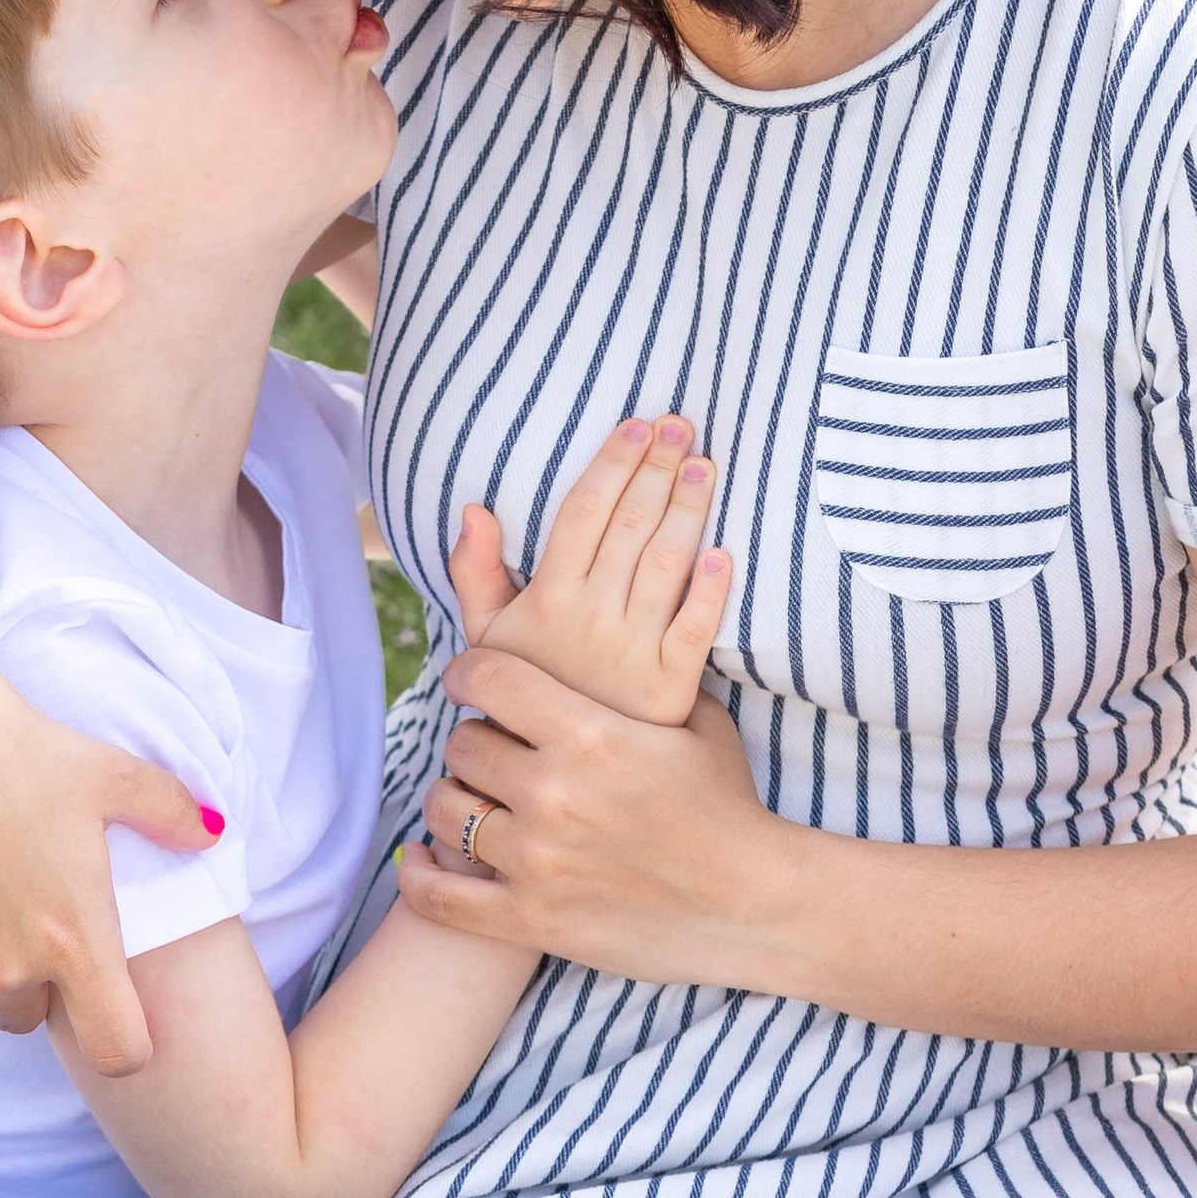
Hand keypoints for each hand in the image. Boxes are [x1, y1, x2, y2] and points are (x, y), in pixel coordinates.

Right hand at [0, 598, 210, 1074]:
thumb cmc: (22, 748)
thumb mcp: (113, 774)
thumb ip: (173, 813)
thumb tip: (214, 831)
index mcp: (75, 943)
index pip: (117, 1054)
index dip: (126, 1041)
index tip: (118, 1003)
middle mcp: (10, 968)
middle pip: (37, 1020)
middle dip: (46, 986)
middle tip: (46, 918)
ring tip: (2, 894)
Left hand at [401, 641, 804, 982]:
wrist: (752, 906)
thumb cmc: (729, 808)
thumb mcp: (699, 723)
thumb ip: (653, 670)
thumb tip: (664, 594)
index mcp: (590, 733)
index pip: (489, 678)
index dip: (468, 672)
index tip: (467, 680)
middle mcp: (553, 792)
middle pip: (463, 742)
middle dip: (473, 741)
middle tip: (488, 750)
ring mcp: (537, 860)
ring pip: (445, 809)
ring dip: (452, 800)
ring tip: (469, 799)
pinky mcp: (530, 918)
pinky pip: (440, 896)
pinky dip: (420, 876)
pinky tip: (420, 859)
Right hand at [447, 419, 730, 728]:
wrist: (555, 771)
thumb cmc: (525, 692)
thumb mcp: (486, 637)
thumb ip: (476, 572)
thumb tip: (474, 508)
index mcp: (548, 600)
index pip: (583, 514)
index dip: (613, 465)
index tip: (638, 427)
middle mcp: (591, 620)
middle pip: (630, 527)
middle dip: (658, 470)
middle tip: (682, 426)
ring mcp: (633, 652)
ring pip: (666, 566)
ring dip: (688, 510)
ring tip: (704, 467)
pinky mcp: (670, 688)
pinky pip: (694, 631)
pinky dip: (709, 593)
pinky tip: (722, 554)